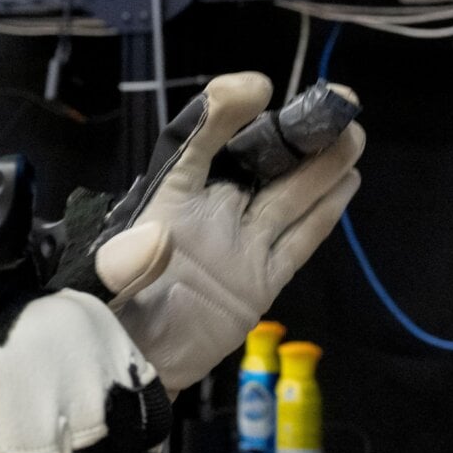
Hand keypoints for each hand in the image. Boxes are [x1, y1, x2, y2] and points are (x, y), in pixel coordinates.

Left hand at [58, 72, 363, 393]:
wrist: (130, 363)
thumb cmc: (106, 312)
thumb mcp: (101, 283)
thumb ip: (123, 262)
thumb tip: (155, 237)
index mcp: (163, 201)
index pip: (192, 145)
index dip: (219, 113)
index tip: (253, 88)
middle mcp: (207, 213)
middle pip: (254, 162)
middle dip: (290, 132)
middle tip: (333, 103)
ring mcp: (238, 244)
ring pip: (287, 195)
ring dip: (320, 165)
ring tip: (351, 133)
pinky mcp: (261, 279)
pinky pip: (299, 241)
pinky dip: (324, 213)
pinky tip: (348, 181)